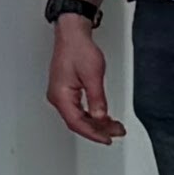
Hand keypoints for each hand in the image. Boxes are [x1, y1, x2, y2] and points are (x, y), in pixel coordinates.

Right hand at [48, 13, 123, 145]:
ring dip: (95, 122)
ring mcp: (60, 95)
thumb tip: (100, 116)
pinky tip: (102, 116)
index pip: (77, 123)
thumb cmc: (78, 50)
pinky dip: (91, 114)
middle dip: (97, 129)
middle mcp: (57, 98)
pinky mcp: (65, 90)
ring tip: (113, 126)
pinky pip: (77, 109)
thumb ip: (97, 99)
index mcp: (61, 96)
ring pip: (78, 117)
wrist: (72, 35)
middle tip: (116, 132)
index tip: (107, 139)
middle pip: (77, 122)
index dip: (93, 133)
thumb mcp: (93, 75)